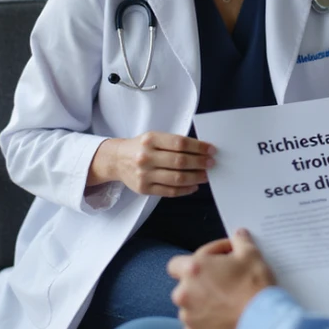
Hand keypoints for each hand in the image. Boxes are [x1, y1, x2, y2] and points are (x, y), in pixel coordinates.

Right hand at [88, 132, 215, 196]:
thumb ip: (174, 143)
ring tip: (206, 175)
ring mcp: (144, 174)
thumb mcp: (154, 137)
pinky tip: (194, 185)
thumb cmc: (141, 147)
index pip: (180, 143)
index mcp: (150, 139)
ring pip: (176, 178)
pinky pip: (169, 191)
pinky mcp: (144, 189)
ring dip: (196, 177)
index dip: (199, 147)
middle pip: (180, 161)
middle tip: (211, 163)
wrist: (117, 160)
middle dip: (200, 163)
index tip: (211, 150)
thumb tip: (202, 150)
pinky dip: (185, 189)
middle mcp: (146, 157)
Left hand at [168, 229, 276, 328]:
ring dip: (202, 303)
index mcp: (193, 269)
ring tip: (224, 302)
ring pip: (190, 306)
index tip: (216, 261)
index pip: (177, 264)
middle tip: (224, 281)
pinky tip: (222, 319)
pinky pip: (195, 326)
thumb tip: (238, 235)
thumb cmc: (254, 286)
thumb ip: (240, 241)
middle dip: (201, 282)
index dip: (196, 261)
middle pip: (185, 285)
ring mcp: (187, 316)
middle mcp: (184, 293)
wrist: (262, 322)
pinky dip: (205, 323)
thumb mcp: (251, 255)